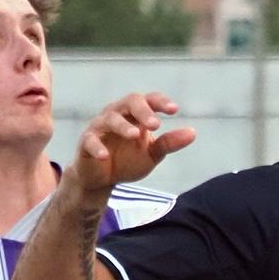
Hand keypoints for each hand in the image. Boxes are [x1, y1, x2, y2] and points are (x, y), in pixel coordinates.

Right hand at [71, 93, 195, 194]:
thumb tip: (193, 132)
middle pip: (130, 102)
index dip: (160, 102)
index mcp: (135, 114)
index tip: (174, 110)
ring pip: (110, 118)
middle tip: (156, 125)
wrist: (102, 179)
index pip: (149, 100)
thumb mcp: (152, 154)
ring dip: (123, 126)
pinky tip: (105, 156)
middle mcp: (118, 114)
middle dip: (143, 110)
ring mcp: (100, 126)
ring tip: (134, 135)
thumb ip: (169, 143)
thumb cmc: (127, 160)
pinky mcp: (86, 142)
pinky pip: (90, 140)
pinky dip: (97, 147)